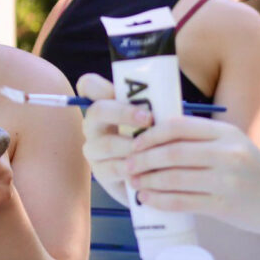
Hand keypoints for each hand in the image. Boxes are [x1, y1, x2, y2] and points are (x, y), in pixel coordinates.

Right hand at [78, 74, 152, 206]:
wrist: (148, 174)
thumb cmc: (153, 137)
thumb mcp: (155, 118)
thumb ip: (156, 107)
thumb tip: (170, 98)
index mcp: (104, 104)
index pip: (89, 85)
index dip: (96, 85)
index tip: (116, 90)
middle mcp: (93, 125)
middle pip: (98, 111)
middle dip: (124, 113)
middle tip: (149, 119)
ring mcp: (93, 149)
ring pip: (108, 144)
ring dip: (134, 146)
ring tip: (155, 149)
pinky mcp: (100, 172)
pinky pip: (115, 169)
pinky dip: (135, 168)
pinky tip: (151, 169)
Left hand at [79, 74, 259, 228]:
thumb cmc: (257, 174)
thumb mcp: (236, 146)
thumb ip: (204, 142)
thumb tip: (158, 141)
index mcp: (227, 133)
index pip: (178, 126)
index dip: (151, 134)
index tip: (135, 142)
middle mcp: (227, 153)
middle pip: (172, 152)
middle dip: (143, 158)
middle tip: (127, 164)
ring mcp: (226, 180)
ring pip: (173, 178)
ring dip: (147, 180)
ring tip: (133, 182)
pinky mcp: (224, 206)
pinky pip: (182, 201)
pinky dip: (159, 200)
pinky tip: (147, 199)